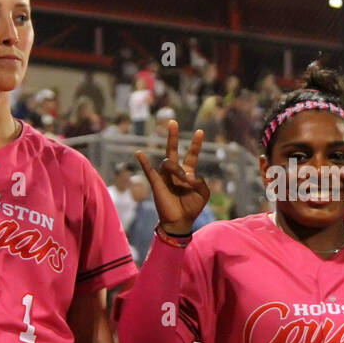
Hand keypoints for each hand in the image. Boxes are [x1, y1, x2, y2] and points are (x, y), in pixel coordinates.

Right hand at [135, 120, 209, 234]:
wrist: (180, 221)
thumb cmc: (192, 207)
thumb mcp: (204, 193)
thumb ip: (201, 181)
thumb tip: (188, 175)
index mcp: (188, 172)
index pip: (192, 155)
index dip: (196, 144)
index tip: (200, 131)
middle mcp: (176, 171)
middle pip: (173, 149)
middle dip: (173, 136)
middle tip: (172, 121)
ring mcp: (165, 176)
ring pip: (169, 162)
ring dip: (178, 170)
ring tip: (184, 182)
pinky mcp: (156, 183)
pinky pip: (149, 170)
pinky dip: (144, 162)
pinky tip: (139, 153)